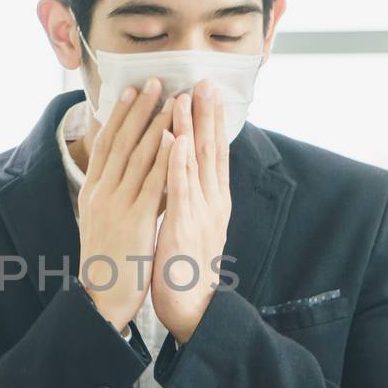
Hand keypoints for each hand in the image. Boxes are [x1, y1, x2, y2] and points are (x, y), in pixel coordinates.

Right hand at [77, 79, 175, 330]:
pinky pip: (153, 182)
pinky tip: (177, 137)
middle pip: (121, 142)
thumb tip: (122, 171)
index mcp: (91, 192)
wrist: (101, 299)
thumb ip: (110, 195)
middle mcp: (100, 193)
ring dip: (156, 124)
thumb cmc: (106, 263)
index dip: (119, 116)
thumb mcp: (101, 222)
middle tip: (155, 81)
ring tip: (172, 98)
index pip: (105, 145)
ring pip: (138, 156)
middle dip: (139, 110)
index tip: (132, 92)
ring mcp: (116, 205)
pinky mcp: (135, 220)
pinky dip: (165, 156)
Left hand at [153, 83, 231, 343]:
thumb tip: (180, 170)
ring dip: (191, 129)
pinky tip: (174, 141)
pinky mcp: (185, 228)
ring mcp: (201, 214)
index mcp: (212, 201)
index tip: (206, 91)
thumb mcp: (188, 223)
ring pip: (196, 164)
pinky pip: (181, 190)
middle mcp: (212, 203)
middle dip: (207, 115)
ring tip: (187, 98)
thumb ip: (187, 196)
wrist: (190, 307)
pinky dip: (178, 163)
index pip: (212, 153)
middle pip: (210, 151)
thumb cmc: (183, 266)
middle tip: (205, 81)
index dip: (210, 121)